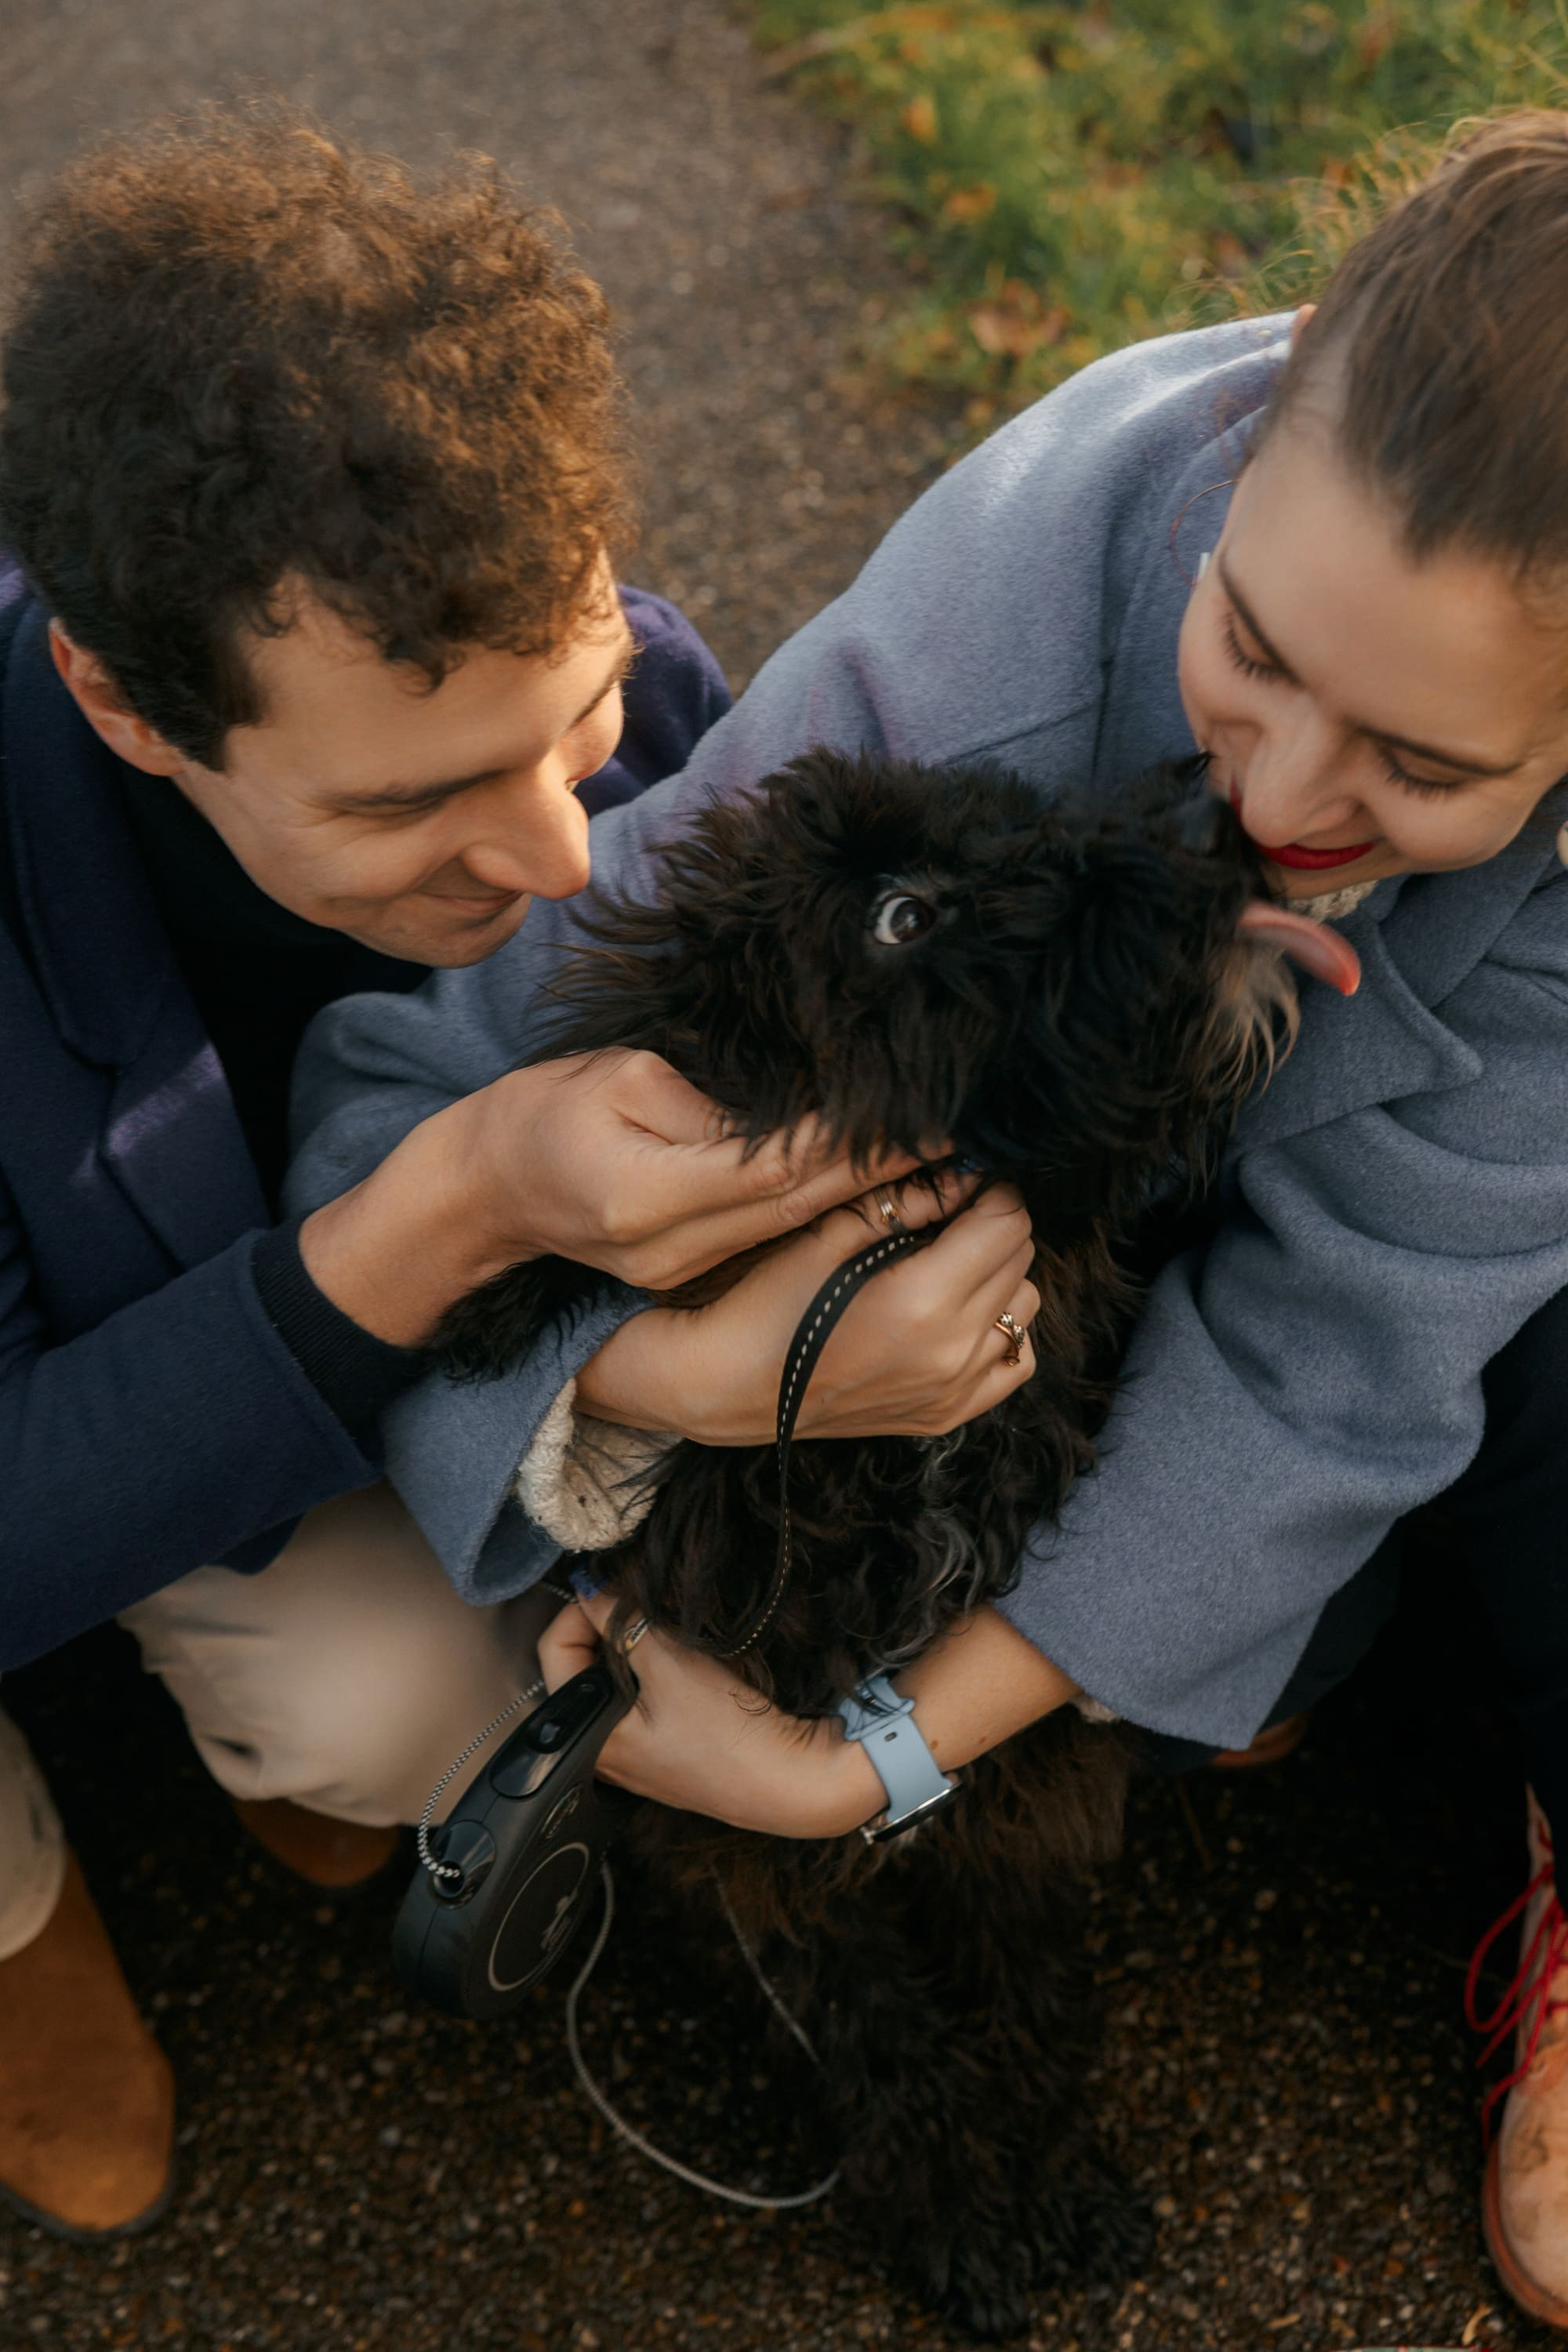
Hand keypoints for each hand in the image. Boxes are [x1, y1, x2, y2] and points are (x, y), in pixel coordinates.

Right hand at [301, 1048, 925, 1347]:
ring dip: (880, 1217)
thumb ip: (715, 1101)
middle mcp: (671, 1253)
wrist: (481, 1194)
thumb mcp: (622, 1075)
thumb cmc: (544, 1114)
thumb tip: (811, 1114)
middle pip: (809, 1219)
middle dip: (894, 1184)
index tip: (935, 1123)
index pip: (785, 1171)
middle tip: (967, 1150)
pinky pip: (781, 1263)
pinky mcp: (688, 1284)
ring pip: (800, 1246)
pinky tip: (902, 1222)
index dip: (867, 1148)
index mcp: (650, 1197)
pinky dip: (843, 1243)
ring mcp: (680, 1280)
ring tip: (955, 1182)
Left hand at [538, 1590, 882, 1837]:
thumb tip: (589, 1585)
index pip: (554, 1650)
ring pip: (614, 1682)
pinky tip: (684, 1667)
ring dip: (634, 1651)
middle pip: (582, 1666)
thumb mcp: (671, 1665)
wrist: (788, 1782)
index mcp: (589, 1734)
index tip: (616, 1590)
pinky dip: (654, 1676)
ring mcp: (636, 1756)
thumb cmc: (727, 1733)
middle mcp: (603, 1751)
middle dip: (609, 1628)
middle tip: (644, 1607)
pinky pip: (642, 1702)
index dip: (580, 1610)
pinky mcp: (665, 1755)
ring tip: (666, 1634)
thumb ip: (624, 1622)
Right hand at [577, 1170, 1040, 1445]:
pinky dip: (1001, 1331)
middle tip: (949, 1215)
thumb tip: (961, 1172)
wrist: (728, 1387)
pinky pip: (1014, 1363)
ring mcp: (954, 1390)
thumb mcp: (827, 1234)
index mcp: (924, 1300)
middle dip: (993, 1226)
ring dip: (1000, 1276)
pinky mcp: (947, 1415)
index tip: (962, 1180)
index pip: (1006, 1223)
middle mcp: (951, 1351)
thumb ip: (903, 1201)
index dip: (990, 1190)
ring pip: (1025, 1309)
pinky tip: (959, 1315)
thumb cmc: (766, 1303)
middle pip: (1020, 1261)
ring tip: (950, 1263)